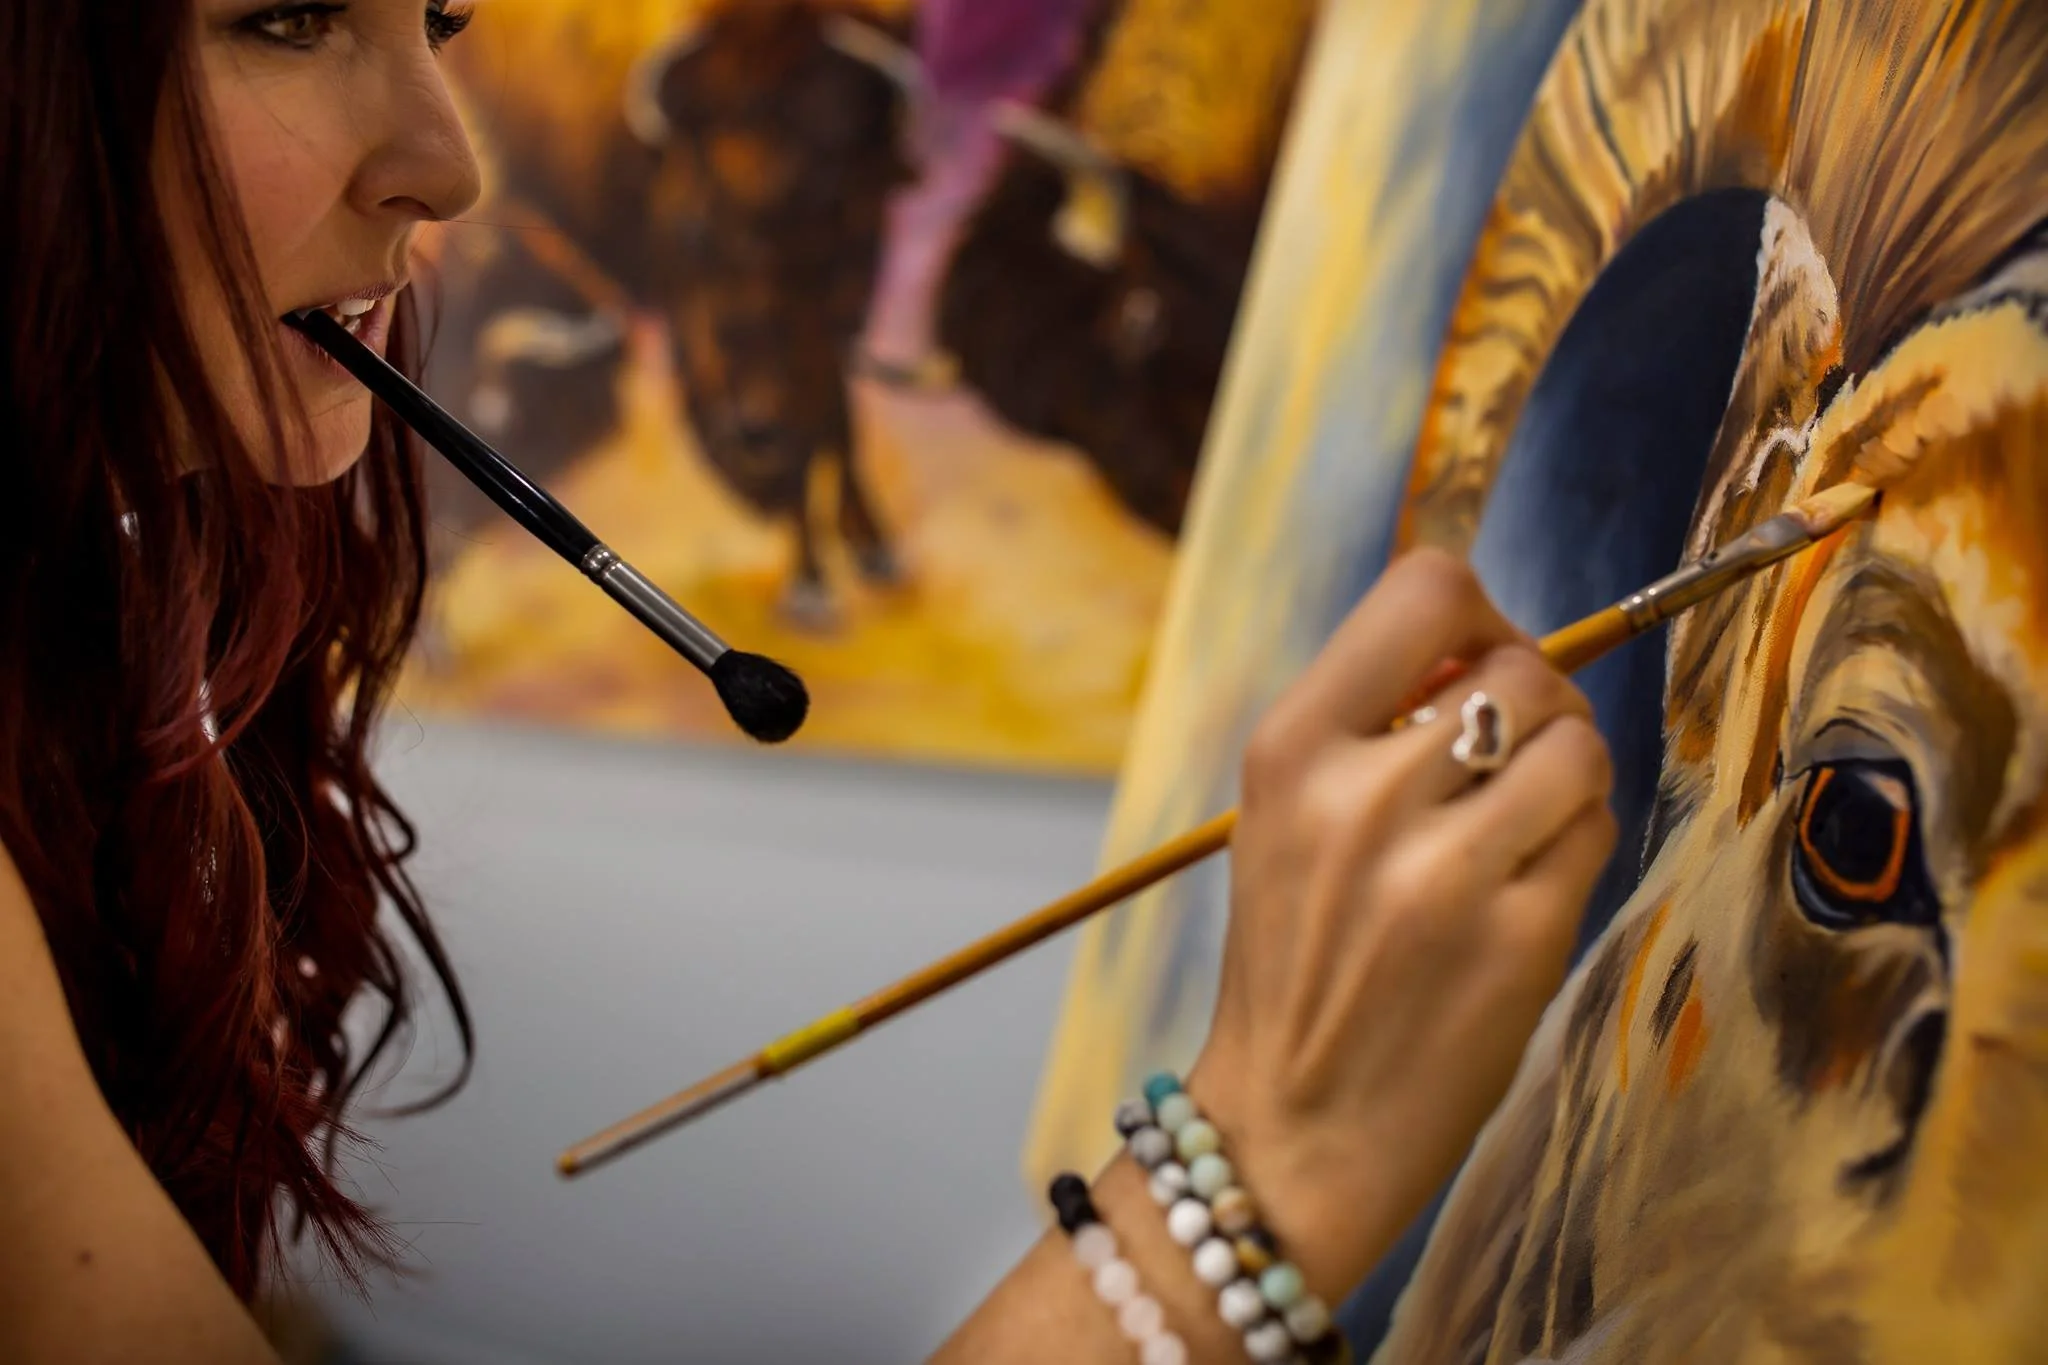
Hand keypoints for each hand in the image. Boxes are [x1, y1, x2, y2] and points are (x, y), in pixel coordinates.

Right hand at [1185, 549, 1616, 1299]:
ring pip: (1577, 743)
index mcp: (1290, 748)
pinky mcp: (1518, 939)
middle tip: (1506, 763)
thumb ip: (1371, 721)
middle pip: (1520, 666)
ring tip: (1520, 825)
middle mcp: (1361, 797)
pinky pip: (1596, 829)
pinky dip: (1578, 842)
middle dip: (1534, 703)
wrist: (1291, 1124)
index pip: (1427, 588)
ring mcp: (1443, 872)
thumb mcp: (1285, 815)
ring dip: (1567, 772)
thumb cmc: (1297, 957)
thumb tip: (1494, 640)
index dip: (1477, 614)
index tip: (1474, 662)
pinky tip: (1526, 885)